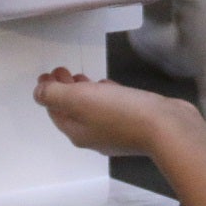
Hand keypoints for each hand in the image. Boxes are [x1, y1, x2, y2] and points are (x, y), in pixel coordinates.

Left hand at [34, 68, 173, 155]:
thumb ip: (55, 94)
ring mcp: (117, 132)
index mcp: (78, 132)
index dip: (48, 92)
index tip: (46, 73)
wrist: (167, 128)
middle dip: (64, 90)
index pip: (55, 112)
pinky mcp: (136, 125)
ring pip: (92, 109)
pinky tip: (108, 86)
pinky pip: (112, 107)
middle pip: (72, 111)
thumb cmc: (120, 112)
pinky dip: (104, 96)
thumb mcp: (79, 99)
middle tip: (62, 70)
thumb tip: (38, 93)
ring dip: (83, 92)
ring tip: (81, 76)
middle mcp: (94, 136)